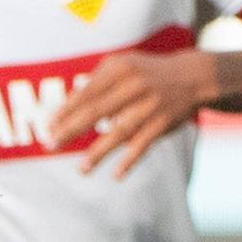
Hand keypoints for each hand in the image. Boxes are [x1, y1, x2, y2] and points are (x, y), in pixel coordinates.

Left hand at [44, 47, 217, 178]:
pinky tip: (116, 174)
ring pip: (119, 132)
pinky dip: (130, 160)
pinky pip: (143, 144)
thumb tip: (68, 105)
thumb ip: (97, 82)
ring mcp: (149, 105)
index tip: (48, 126)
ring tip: (82, 169)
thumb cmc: (147, 73)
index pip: (86, 92)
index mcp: (120, 69)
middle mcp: (133, 85)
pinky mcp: (163, 122)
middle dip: (71, 129)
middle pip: (96, 111)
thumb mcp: (123, 66)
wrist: (193, 76)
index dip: (66, 110)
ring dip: (99, 152)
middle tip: (51, 145)